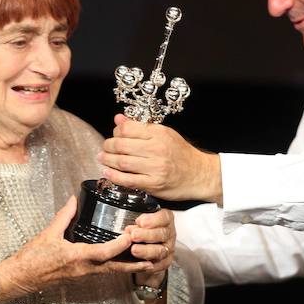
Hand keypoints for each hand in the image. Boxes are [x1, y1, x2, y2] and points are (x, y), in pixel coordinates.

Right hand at [0, 196, 152, 303]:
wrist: (21, 277)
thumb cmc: (33, 258)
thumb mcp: (48, 233)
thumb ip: (64, 216)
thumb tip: (74, 199)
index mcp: (76, 257)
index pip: (103, 253)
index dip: (120, 245)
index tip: (132, 235)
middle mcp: (84, 269)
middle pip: (115, 267)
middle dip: (134, 261)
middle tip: (151, 254)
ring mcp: (84, 275)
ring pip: (112, 272)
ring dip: (129, 266)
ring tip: (147, 261)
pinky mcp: (82, 276)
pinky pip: (104, 272)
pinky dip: (118, 267)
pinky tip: (126, 262)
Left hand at [98, 114, 222, 202]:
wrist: (200, 174)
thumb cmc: (182, 154)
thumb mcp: (165, 134)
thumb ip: (141, 127)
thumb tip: (119, 119)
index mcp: (159, 134)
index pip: (127, 129)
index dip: (116, 132)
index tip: (114, 135)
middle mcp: (156, 149)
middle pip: (121, 145)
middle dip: (108, 146)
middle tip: (105, 148)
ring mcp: (155, 167)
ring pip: (122, 162)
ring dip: (107, 160)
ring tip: (103, 159)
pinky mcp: (153, 183)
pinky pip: (128, 180)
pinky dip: (114, 176)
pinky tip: (107, 173)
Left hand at [128, 208, 175, 284]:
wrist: (146, 246)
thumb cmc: (141, 228)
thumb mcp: (140, 217)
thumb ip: (134, 212)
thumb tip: (123, 207)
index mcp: (165, 219)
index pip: (164, 217)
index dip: (153, 220)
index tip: (140, 221)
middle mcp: (169, 233)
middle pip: (162, 234)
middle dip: (147, 235)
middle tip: (134, 235)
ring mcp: (168, 249)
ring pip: (160, 251)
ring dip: (146, 251)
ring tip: (134, 250)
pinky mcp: (165, 262)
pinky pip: (159, 265)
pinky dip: (149, 265)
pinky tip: (140, 263)